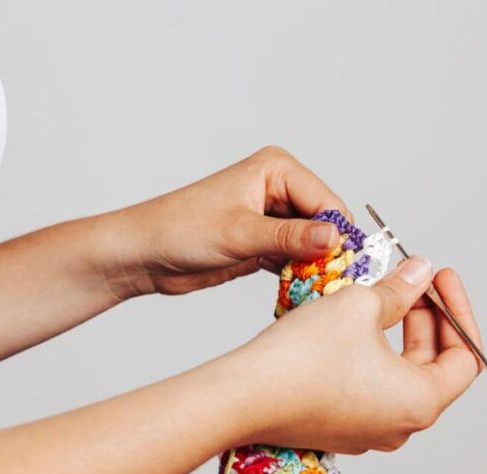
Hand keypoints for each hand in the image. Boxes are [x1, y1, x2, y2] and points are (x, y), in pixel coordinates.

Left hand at [103, 145, 349, 298]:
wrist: (143, 254)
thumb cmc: (180, 230)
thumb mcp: (241, 234)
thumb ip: (291, 237)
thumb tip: (335, 238)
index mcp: (276, 169)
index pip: (327, 201)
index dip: (338, 234)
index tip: (344, 268)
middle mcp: (279, 188)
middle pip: (325, 223)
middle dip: (328, 253)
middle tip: (330, 285)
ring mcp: (273, 217)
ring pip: (313, 244)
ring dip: (314, 267)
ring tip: (315, 290)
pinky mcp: (265, 242)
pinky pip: (297, 259)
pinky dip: (300, 275)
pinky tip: (298, 291)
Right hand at [209, 257, 483, 453]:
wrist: (241, 396)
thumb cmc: (302, 357)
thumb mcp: (361, 306)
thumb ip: (401, 289)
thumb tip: (421, 273)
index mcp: (421, 402)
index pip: (465, 357)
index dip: (457, 310)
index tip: (442, 278)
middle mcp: (401, 426)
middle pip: (434, 365)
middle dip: (427, 317)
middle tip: (412, 278)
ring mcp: (369, 431)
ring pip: (400, 374)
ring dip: (398, 332)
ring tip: (382, 293)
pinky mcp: (340, 426)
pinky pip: (371, 386)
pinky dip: (373, 352)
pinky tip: (354, 321)